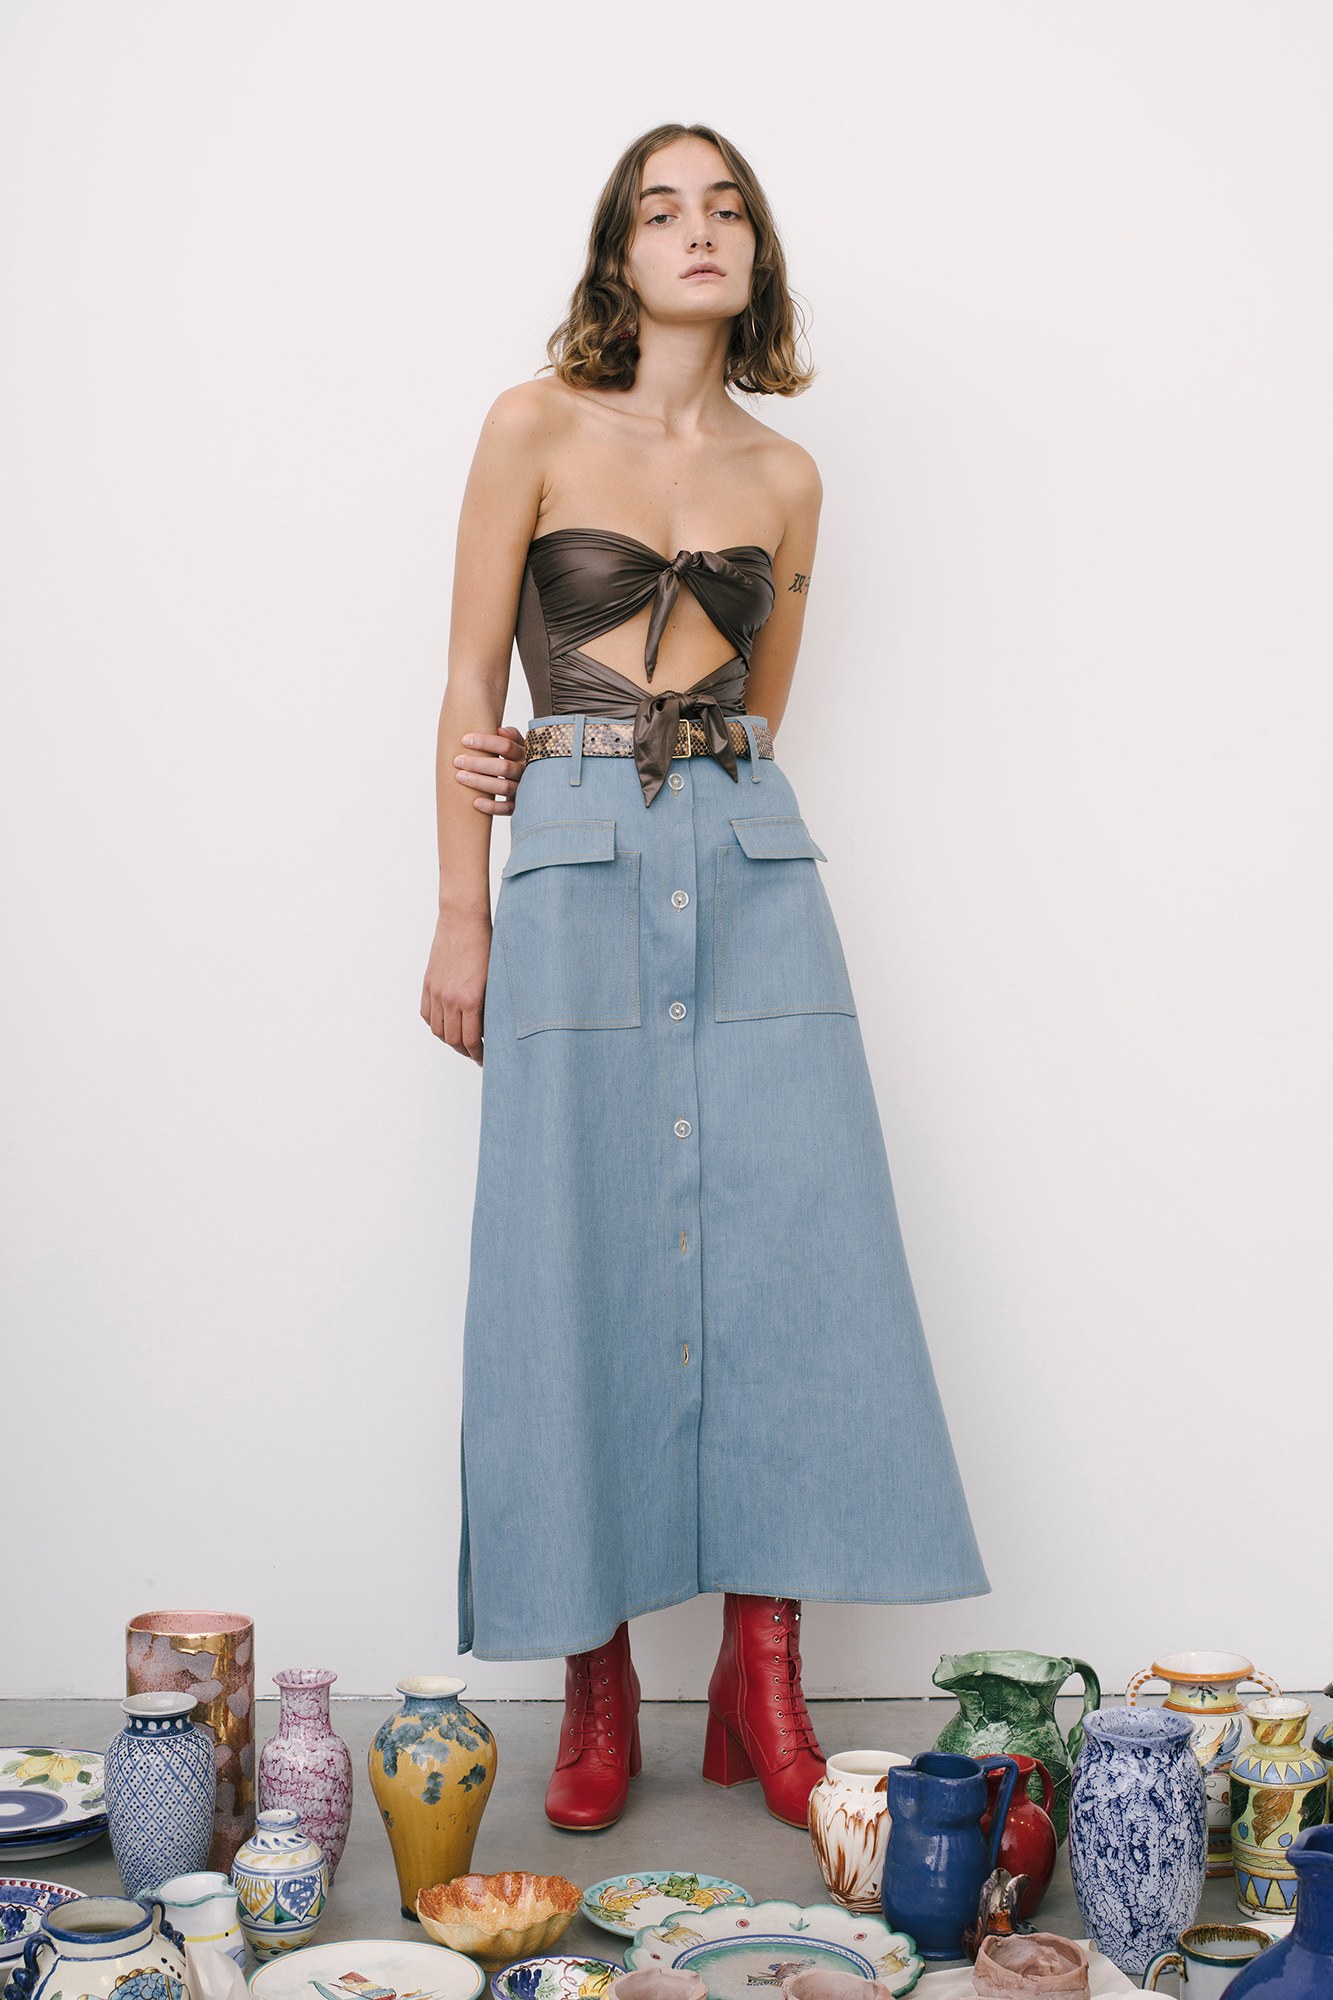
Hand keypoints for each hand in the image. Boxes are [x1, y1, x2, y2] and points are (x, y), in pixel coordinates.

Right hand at [421, 908, 492, 1063]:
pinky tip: (446, 1025)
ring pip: (438, 1030)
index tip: (484, 1059)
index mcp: (471, 1000)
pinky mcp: (428, 984)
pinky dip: (435, 1025)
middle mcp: (450, 999)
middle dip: (465, 1051)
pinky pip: (427, 1014)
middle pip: (453, 1040)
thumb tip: (489, 1027)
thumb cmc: (485, 945)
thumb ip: (489, 1005)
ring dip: (449, 1040)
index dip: (478, 1054)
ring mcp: (436, 992)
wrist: (463, 921)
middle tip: (475, 1053)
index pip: (471, 1040)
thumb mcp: (494, 979)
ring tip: (461, 1042)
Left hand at [454, 724, 526, 813]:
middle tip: (457, 761)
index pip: (506, 746)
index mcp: (524, 754)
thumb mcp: (519, 745)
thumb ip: (511, 736)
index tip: (464, 740)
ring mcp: (523, 790)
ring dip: (480, 782)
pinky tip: (475, 803)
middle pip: (504, 767)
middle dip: (478, 764)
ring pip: (504, 787)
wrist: (537, 785)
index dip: (485, 742)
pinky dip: (492, 806)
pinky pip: (507, 809)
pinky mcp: (519, 806)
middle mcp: (525, 772)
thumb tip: (499, 730)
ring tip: (460, 777)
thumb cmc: (517, 760)